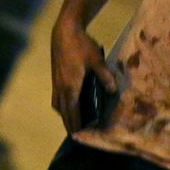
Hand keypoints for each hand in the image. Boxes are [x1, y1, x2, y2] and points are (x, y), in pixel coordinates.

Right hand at [50, 17, 115, 132]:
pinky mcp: (56, 77)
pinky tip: (70, 103)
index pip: (72, 112)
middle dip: (69, 123)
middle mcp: (61, 87)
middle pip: (63, 111)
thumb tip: (113, 91)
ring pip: (58, 104)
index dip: (75, 124)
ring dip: (65, 114)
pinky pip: (57, 97)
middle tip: (77, 134)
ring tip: (74, 121)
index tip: (78, 136)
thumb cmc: (81, 46)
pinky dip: (63, 105)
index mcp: (70, 87)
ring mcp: (56, 82)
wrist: (64, 32)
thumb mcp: (97, 60)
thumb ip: (105, 76)